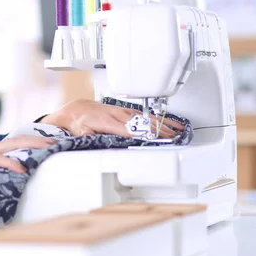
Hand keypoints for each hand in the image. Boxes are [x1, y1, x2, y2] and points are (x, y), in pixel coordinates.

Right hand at [0, 136, 55, 178]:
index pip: (15, 142)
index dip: (32, 142)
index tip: (47, 144)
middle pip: (20, 140)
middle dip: (39, 141)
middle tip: (57, 142)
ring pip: (14, 145)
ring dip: (32, 146)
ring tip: (48, 149)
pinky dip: (12, 164)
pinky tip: (22, 169)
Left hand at [40, 99, 184, 137]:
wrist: (77, 110)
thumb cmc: (80, 123)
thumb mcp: (83, 134)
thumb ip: (95, 139)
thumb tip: (106, 146)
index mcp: (107, 121)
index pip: (129, 129)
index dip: (143, 134)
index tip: (155, 138)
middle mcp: (117, 114)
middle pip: (142, 122)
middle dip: (158, 129)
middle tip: (173, 137)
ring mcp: (122, 111)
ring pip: (146, 117)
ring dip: (162, 123)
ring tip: (178, 129)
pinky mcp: (125, 110)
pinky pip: (144, 114)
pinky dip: (157, 118)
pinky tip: (168, 121)